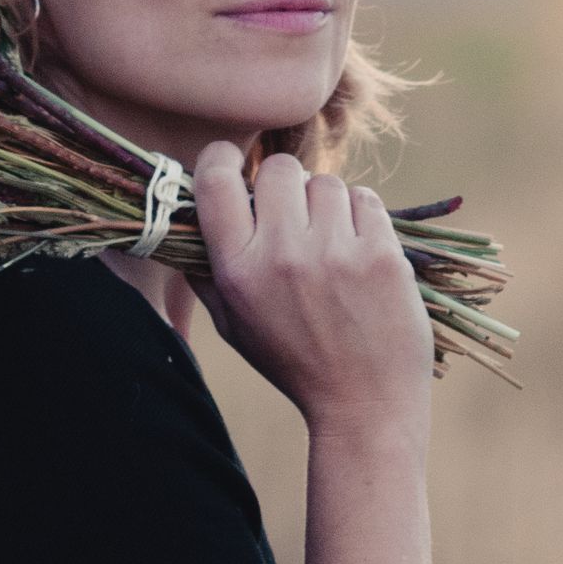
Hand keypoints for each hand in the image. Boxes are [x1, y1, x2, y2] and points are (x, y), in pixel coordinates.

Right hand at [187, 143, 433, 438]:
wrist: (364, 404)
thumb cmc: (293, 363)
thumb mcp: (233, 325)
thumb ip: (206, 271)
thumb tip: (181, 219)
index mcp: (238, 270)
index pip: (216, 180)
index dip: (222, 160)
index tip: (232, 166)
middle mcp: (282, 254)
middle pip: (277, 169)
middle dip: (283, 185)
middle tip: (292, 215)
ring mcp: (335, 252)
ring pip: (325, 182)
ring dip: (326, 204)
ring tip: (330, 242)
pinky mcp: (381, 253)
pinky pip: (365, 199)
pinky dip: (362, 216)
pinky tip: (359, 249)